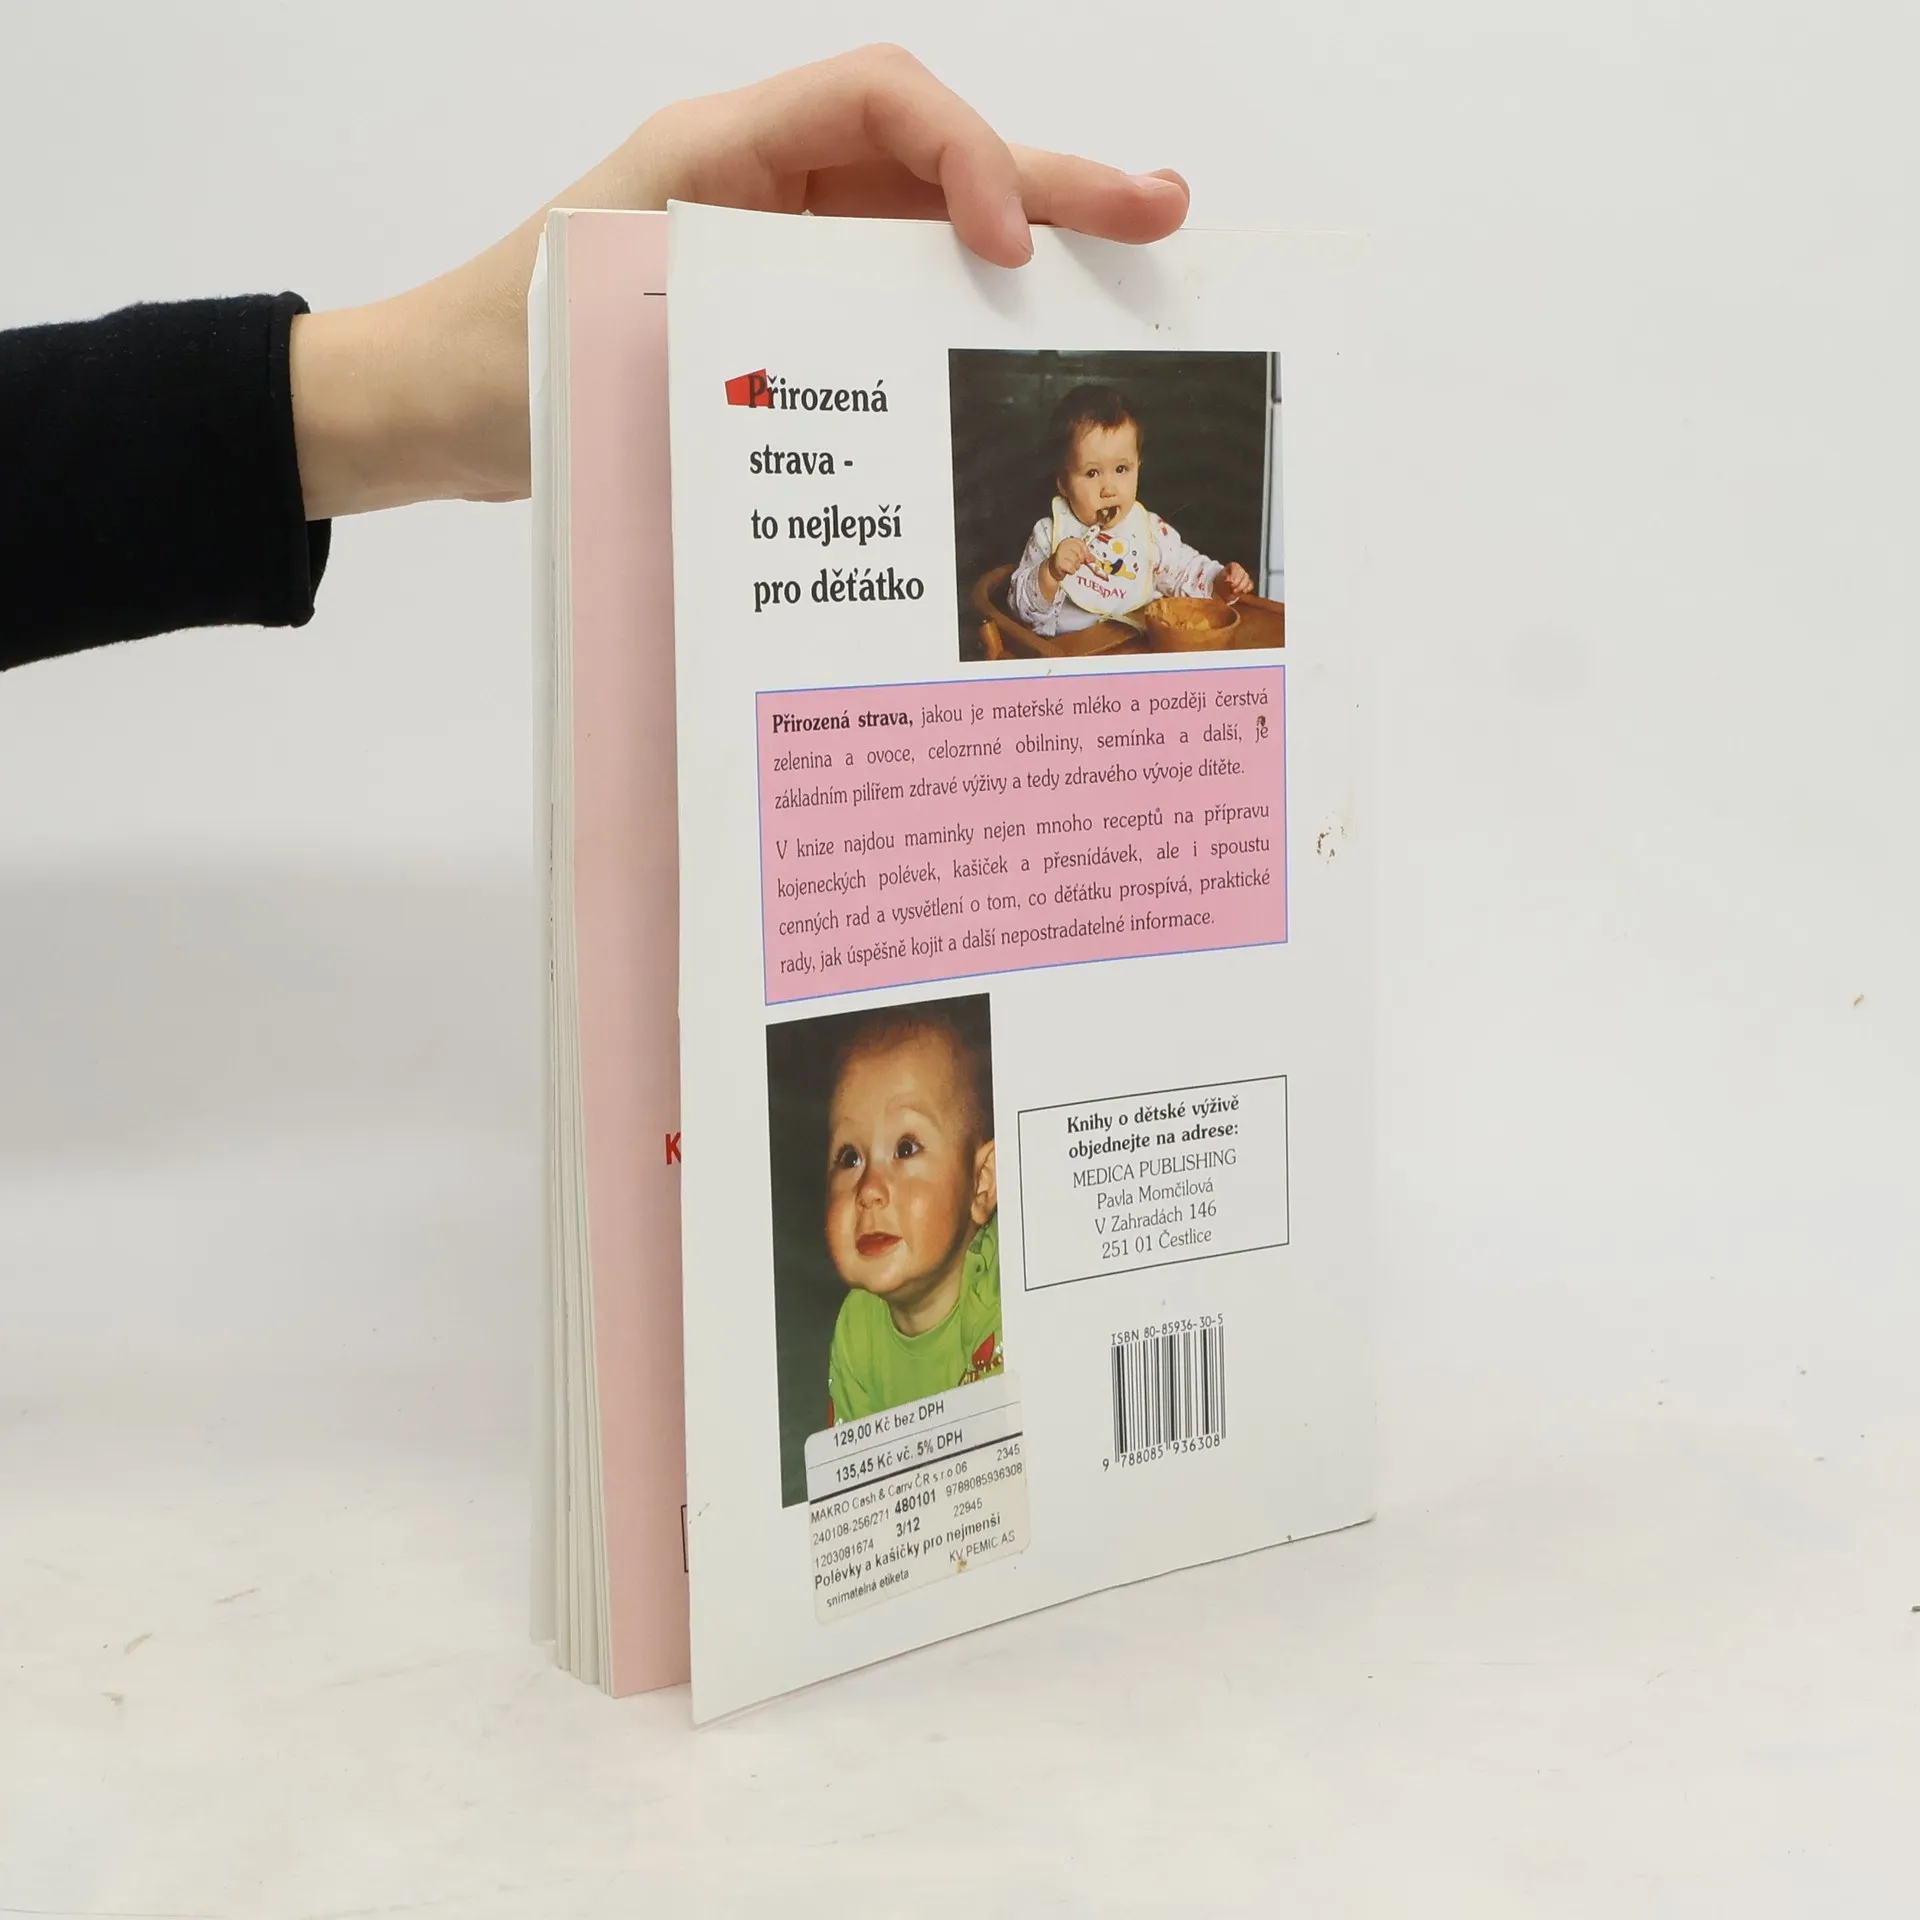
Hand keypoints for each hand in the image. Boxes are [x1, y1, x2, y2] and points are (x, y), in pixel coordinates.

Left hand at [291, 45, 1189, 518]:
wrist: (435, 402)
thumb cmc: (495, 357)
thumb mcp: (602, 325)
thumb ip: (717, 320)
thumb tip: (839, 389)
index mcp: (721, 151)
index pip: (880, 99)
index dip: (962, 150)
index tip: (1003, 243)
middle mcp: (767, 183)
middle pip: (936, 153)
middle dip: (1054, 180)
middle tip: (1163, 213)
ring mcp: (783, 245)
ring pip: (931, 222)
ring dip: (1037, 238)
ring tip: (1142, 262)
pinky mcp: (786, 308)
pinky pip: (896, 289)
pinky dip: (969, 305)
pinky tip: (1037, 333)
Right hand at [1052, 535, 1091, 578]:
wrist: (1053, 568)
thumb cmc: (1065, 560)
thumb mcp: (1076, 555)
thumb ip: (1085, 555)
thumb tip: (1093, 559)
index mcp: (1068, 541)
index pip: (1081, 544)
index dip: (1086, 552)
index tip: (1086, 557)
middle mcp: (1064, 546)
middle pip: (1080, 553)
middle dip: (1080, 560)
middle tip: (1075, 562)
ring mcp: (1061, 554)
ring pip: (1076, 562)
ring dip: (1075, 566)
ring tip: (1070, 565)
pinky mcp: (1059, 563)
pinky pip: (1071, 568)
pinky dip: (1071, 571)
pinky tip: (1067, 569)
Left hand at [1214, 562, 1253, 598]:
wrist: (1222, 589)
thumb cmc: (1221, 581)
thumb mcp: (1220, 578)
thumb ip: (1224, 578)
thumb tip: (1229, 580)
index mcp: (1233, 565)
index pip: (1235, 567)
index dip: (1234, 574)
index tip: (1230, 581)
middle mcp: (1240, 569)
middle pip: (1242, 573)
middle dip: (1237, 581)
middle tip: (1232, 586)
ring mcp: (1245, 576)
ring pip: (1247, 579)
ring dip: (1241, 586)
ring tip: (1234, 591)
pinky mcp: (1248, 583)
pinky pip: (1250, 584)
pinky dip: (1248, 588)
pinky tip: (1243, 591)